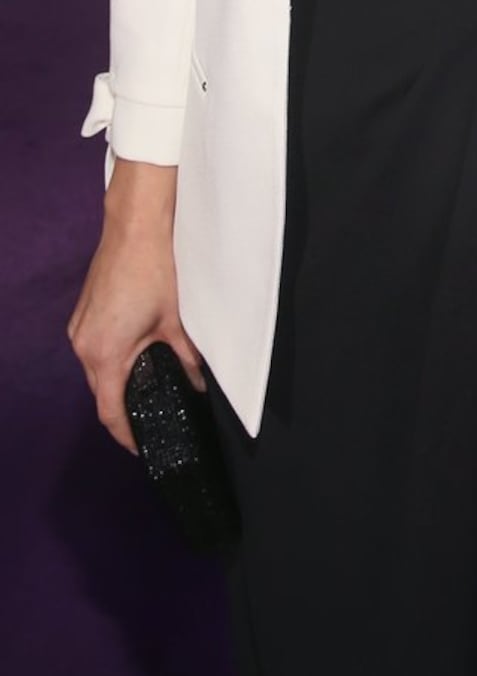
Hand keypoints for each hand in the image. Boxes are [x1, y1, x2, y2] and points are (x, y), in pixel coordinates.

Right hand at [67, 160, 201, 451]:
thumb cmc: (153, 270)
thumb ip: (185, 356)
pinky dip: (111, 361)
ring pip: (96, 371)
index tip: (141, 446)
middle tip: (150, 420)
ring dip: (117, 382)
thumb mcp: (174, 320)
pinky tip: (135, 358)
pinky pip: (94, 350)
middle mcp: (83, 345)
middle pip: (101, 392)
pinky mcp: (83, 315)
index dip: (125, 433)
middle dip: (123, 408)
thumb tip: (198, 381)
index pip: (110, 410)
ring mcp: (79, 329)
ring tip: (146, 390)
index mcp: (104, 352)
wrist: (135, 228)